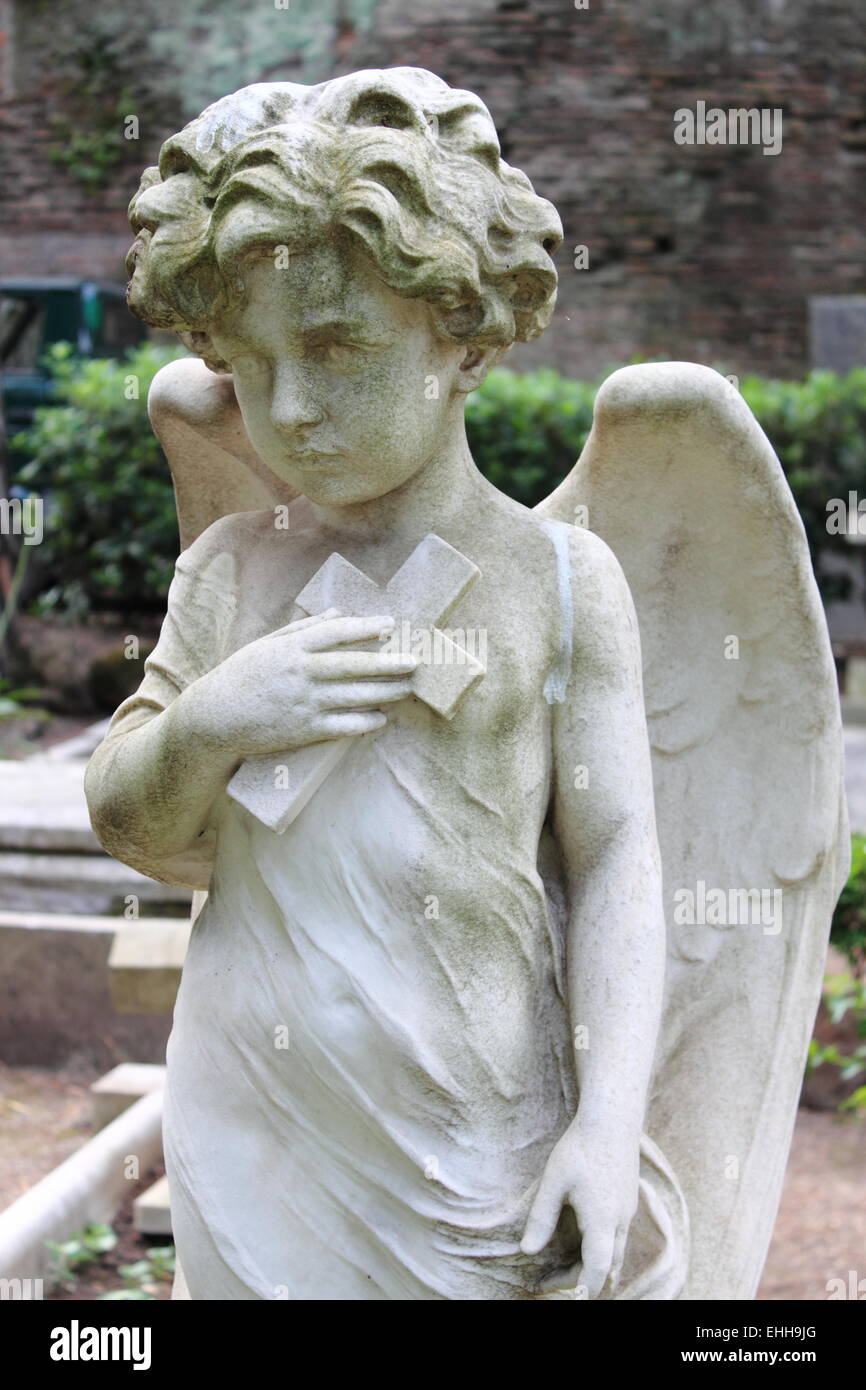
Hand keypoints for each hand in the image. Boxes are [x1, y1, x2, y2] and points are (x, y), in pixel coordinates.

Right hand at [187, 609, 417, 759]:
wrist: (213, 719)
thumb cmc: (240, 677)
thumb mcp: (266, 645)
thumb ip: (303, 628)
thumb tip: (338, 612)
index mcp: (290, 648)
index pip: (336, 633)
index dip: (366, 628)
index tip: (390, 626)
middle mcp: (300, 673)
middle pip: (353, 665)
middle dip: (388, 662)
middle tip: (415, 661)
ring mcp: (303, 703)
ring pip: (353, 695)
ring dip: (385, 691)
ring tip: (407, 687)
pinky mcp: (303, 731)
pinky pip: (342, 725)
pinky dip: (365, 721)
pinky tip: (382, 718)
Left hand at [520, 1122, 639, 1297]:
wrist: (613, 1119)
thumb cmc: (580, 1147)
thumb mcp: (554, 1181)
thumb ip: (541, 1218)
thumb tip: (527, 1251)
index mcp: (602, 1222)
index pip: (597, 1271)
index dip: (580, 1288)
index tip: (560, 1294)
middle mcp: (620, 1222)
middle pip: (606, 1268)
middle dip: (579, 1280)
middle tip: (545, 1280)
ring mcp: (627, 1212)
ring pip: (615, 1254)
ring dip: (591, 1265)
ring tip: (560, 1266)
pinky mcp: (628, 1201)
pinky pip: (618, 1238)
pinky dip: (600, 1250)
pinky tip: (580, 1240)